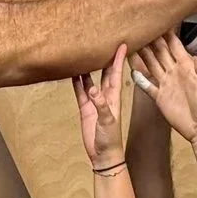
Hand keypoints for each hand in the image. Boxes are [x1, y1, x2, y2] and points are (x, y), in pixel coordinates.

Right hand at [72, 44, 129, 169]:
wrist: (103, 154)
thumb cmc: (111, 138)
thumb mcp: (108, 121)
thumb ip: (101, 105)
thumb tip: (93, 90)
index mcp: (114, 96)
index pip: (116, 73)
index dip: (119, 59)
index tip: (123, 44)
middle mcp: (105, 96)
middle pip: (105, 73)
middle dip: (105, 58)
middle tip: (102, 43)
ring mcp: (94, 102)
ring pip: (91, 80)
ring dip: (88, 68)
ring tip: (84, 54)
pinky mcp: (85, 109)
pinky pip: (80, 92)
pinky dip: (77, 83)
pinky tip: (73, 73)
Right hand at [133, 35, 196, 140]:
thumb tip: (196, 57)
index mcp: (187, 67)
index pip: (175, 46)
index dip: (168, 33)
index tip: (160, 19)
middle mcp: (174, 72)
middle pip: (159, 52)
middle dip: (151, 39)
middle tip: (141, 26)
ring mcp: (165, 84)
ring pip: (151, 65)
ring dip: (142, 54)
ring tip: (132, 42)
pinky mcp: (159, 96)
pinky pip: (147, 85)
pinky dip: (139, 78)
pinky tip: (131, 70)